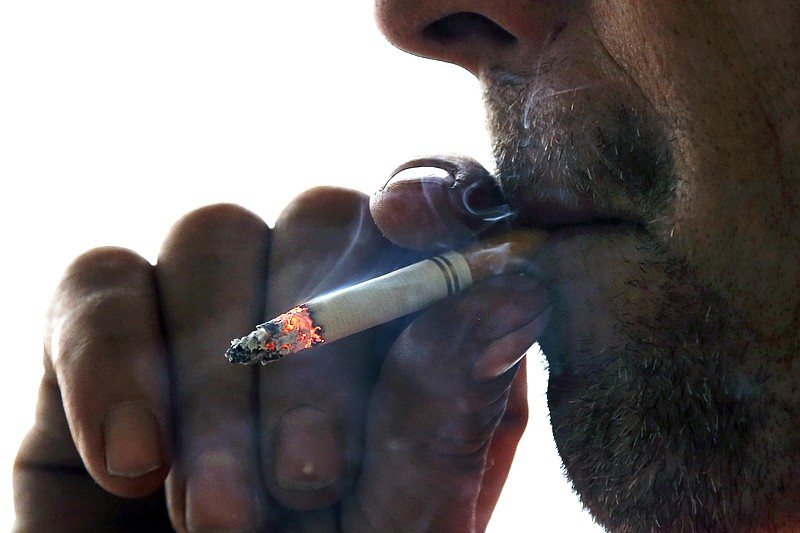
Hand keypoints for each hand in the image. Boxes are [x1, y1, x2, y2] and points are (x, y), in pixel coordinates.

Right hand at [14, 158, 546, 531]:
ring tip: (225, 521)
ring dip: (218, 380)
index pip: (439, 209)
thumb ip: (449, 410)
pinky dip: (112, 362)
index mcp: (418, 327)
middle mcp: (320, 296)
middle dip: (312, 349)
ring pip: (212, 235)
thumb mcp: (405, 520)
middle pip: (319, 216)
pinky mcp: (109, 332)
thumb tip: (513, 288)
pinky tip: (133, 467)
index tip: (408, 218)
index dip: (433, 189)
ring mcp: (215, 305)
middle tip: (309, 483)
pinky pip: (100, 283)